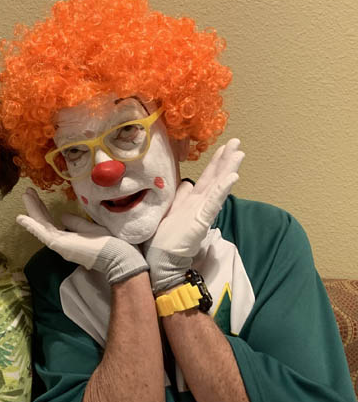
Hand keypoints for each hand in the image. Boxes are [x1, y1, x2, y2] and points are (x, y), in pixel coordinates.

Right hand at [17, 188, 147, 283]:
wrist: (118, 254)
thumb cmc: (109, 242)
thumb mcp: (90, 228)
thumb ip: (76, 222)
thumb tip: (62, 215)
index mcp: (68, 239)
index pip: (51, 222)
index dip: (42, 209)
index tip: (35, 196)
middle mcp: (61, 242)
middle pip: (44, 222)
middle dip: (35, 206)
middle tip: (27, 191)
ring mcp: (59, 244)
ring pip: (41, 225)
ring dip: (32, 210)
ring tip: (25, 195)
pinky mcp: (60, 245)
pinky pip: (43, 234)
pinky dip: (32, 226)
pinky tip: (21, 217)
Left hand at [145, 138, 243, 291]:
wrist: (162, 258)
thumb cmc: (165, 237)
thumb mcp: (171, 211)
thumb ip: (180, 197)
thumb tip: (186, 183)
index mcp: (193, 201)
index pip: (207, 178)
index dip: (215, 163)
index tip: (223, 147)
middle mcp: (200, 204)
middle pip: (215, 178)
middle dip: (225, 160)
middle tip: (236, 142)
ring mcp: (202, 212)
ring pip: (217, 187)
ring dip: (228, 169)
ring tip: (239, 154)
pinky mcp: (200, 220)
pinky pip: (213, 202)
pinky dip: (222, 190)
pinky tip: (232, 177)